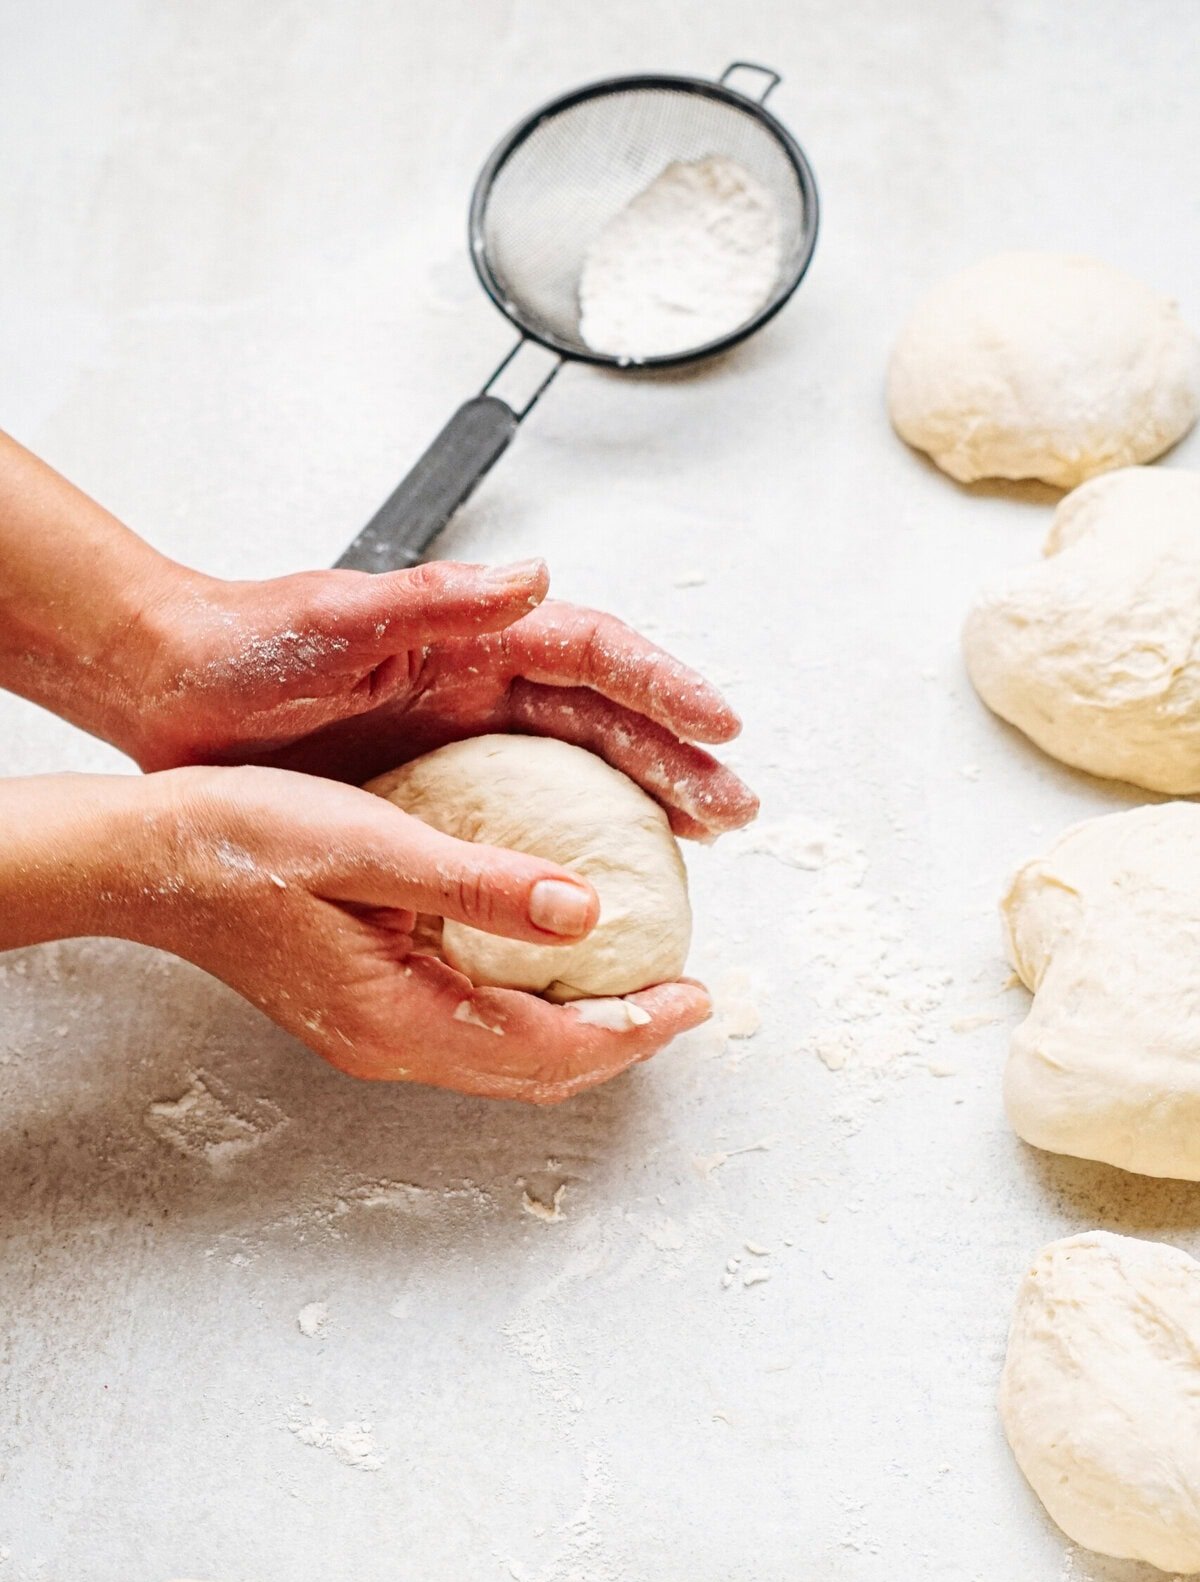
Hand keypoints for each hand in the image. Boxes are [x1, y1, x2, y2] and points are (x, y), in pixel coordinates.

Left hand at [0, 432, 755, 837]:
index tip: (721, 725)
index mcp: (469, 634)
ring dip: (645, 794)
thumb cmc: (244, 644)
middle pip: (606, 715)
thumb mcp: (335, 618)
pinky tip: (599, 869)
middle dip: (678, 756)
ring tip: (702, 836)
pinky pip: (526, 806)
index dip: (663, 686)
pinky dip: (574, 832)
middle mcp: (479, 678)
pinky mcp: (434, 781)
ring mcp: (462, 732)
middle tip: (736, 808)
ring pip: (580, 763)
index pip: (592, 651)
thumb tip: (533, 578)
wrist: (168, 688)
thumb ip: (431, 599)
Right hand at [1, 767, 709, 1101]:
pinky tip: (548, 966)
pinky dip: (527, 1014)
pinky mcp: (360, 1011)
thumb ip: (483, 883)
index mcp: (398, 1015)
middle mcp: (390, 1044)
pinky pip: (469, 1033)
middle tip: (685, 998)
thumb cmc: (242, 840)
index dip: (633, 1029)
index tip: (695, 997)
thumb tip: (586, 910)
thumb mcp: (372, 844)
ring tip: (637, 987)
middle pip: (535, 1072)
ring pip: (504, 1060)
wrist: (146, 860)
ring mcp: (371, 1035)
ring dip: (578, 1032)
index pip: (548, 1048)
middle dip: (620, 1041)